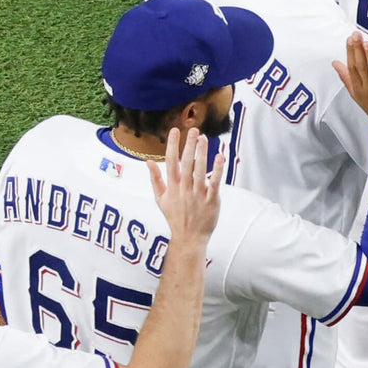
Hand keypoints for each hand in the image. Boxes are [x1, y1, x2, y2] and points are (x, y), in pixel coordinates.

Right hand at [151, 128, 221, 245]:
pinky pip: (214, 183)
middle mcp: (184, 189)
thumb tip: (148, 162)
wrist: (189, 238)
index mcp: (172, 187)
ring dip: (202, 154)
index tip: (174, 131)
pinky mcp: (211, 200)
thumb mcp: (160, 199)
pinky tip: (219, 157)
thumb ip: (155, 179)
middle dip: (189, 145)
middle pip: (186, 163)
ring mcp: (198, 194)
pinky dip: (217, 170)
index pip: (170, 162)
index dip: (172, 145)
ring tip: (204, 138)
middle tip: (193, 129)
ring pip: (199, 170)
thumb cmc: (175, 217)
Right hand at [334, 32, 367, 126]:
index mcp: (359, 88)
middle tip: (356, 34)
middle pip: (361, 67)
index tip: (350, 38)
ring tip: (367, 42)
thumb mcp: (357, 95)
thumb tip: (335, 63)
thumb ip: (346, 77)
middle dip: (358, 50)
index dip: (350, 52)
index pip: (352, 68)